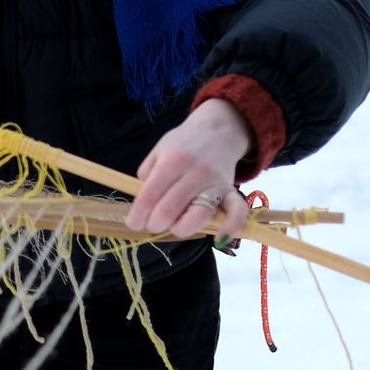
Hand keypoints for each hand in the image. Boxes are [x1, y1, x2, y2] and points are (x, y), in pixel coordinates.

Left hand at [126, 100, 251, 241]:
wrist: (219, 130)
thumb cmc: (183, 144)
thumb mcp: (158, 151)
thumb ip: (147, 175)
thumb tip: (143, 204)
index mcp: (172, 161)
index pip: (150, 195)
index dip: (138, 215)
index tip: (134, 223)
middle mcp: (195, 172)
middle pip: (169, 209)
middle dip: (155, 224)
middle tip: (152, 223)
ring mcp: (215, 182)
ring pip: (199, 215)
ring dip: (181, 228)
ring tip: (174, 226)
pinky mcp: (231, 191)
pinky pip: (236, 212)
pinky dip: (230, 227)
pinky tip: (219, 239)